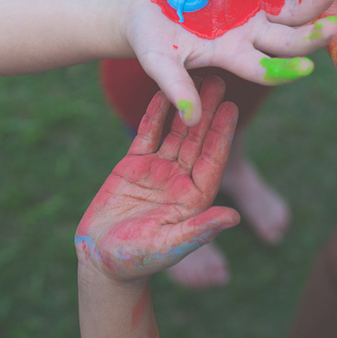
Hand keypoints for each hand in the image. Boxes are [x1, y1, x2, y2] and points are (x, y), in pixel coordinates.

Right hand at [76, 76, 239, 281]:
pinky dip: (154, 114)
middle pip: (197, 139)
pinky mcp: (133, 165)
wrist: (101, 259)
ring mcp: (157, 171)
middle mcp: (180, 180)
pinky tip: (162, 92)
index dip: (222, 134)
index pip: (212, 160)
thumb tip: (235, 217)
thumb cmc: (138, 260)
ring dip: (185, 107)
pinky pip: (147, 134)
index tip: (233, 107)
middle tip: (218, 78)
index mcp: (194, 198)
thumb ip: (201, 229)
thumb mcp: (171, 245)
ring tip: (194, 77)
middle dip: (208, 110)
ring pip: (175, 132)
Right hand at [129, 0, 336, 122]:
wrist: (145, 14)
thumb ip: (177, 88)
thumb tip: (191, 120)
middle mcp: (248, 36)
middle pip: (288, 40)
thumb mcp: (159, 64)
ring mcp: (251, 11)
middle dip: (311, 34)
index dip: (285, 70)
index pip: (264, 68)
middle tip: (335, 26)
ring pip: (290, 10)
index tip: (308, 69)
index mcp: (231, 57)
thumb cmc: (150, 43)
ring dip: (314, 2)